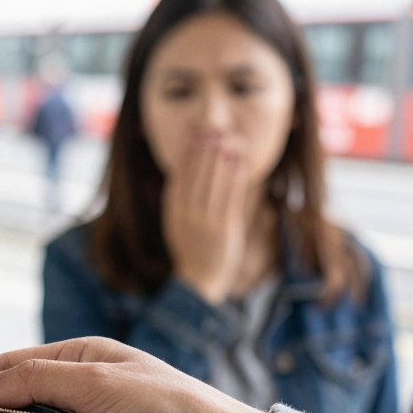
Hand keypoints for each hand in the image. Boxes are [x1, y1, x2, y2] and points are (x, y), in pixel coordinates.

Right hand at [162, 142, 250, 303]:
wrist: (198, 284)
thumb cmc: (192, 255)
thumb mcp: (178, 227)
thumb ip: (180, 204)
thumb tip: (183, 178)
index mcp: (173, 214)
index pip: (178, 178)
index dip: (186, 155)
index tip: (193, 136)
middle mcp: (186, 215)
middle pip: (195, 176)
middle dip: (203, 151)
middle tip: (211, 129)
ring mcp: (204, 222)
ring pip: (212, 183)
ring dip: (219, 158)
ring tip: (225, 138)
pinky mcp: (224, 228)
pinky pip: (229, 197)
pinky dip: (234, 177)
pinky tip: (238, 161)